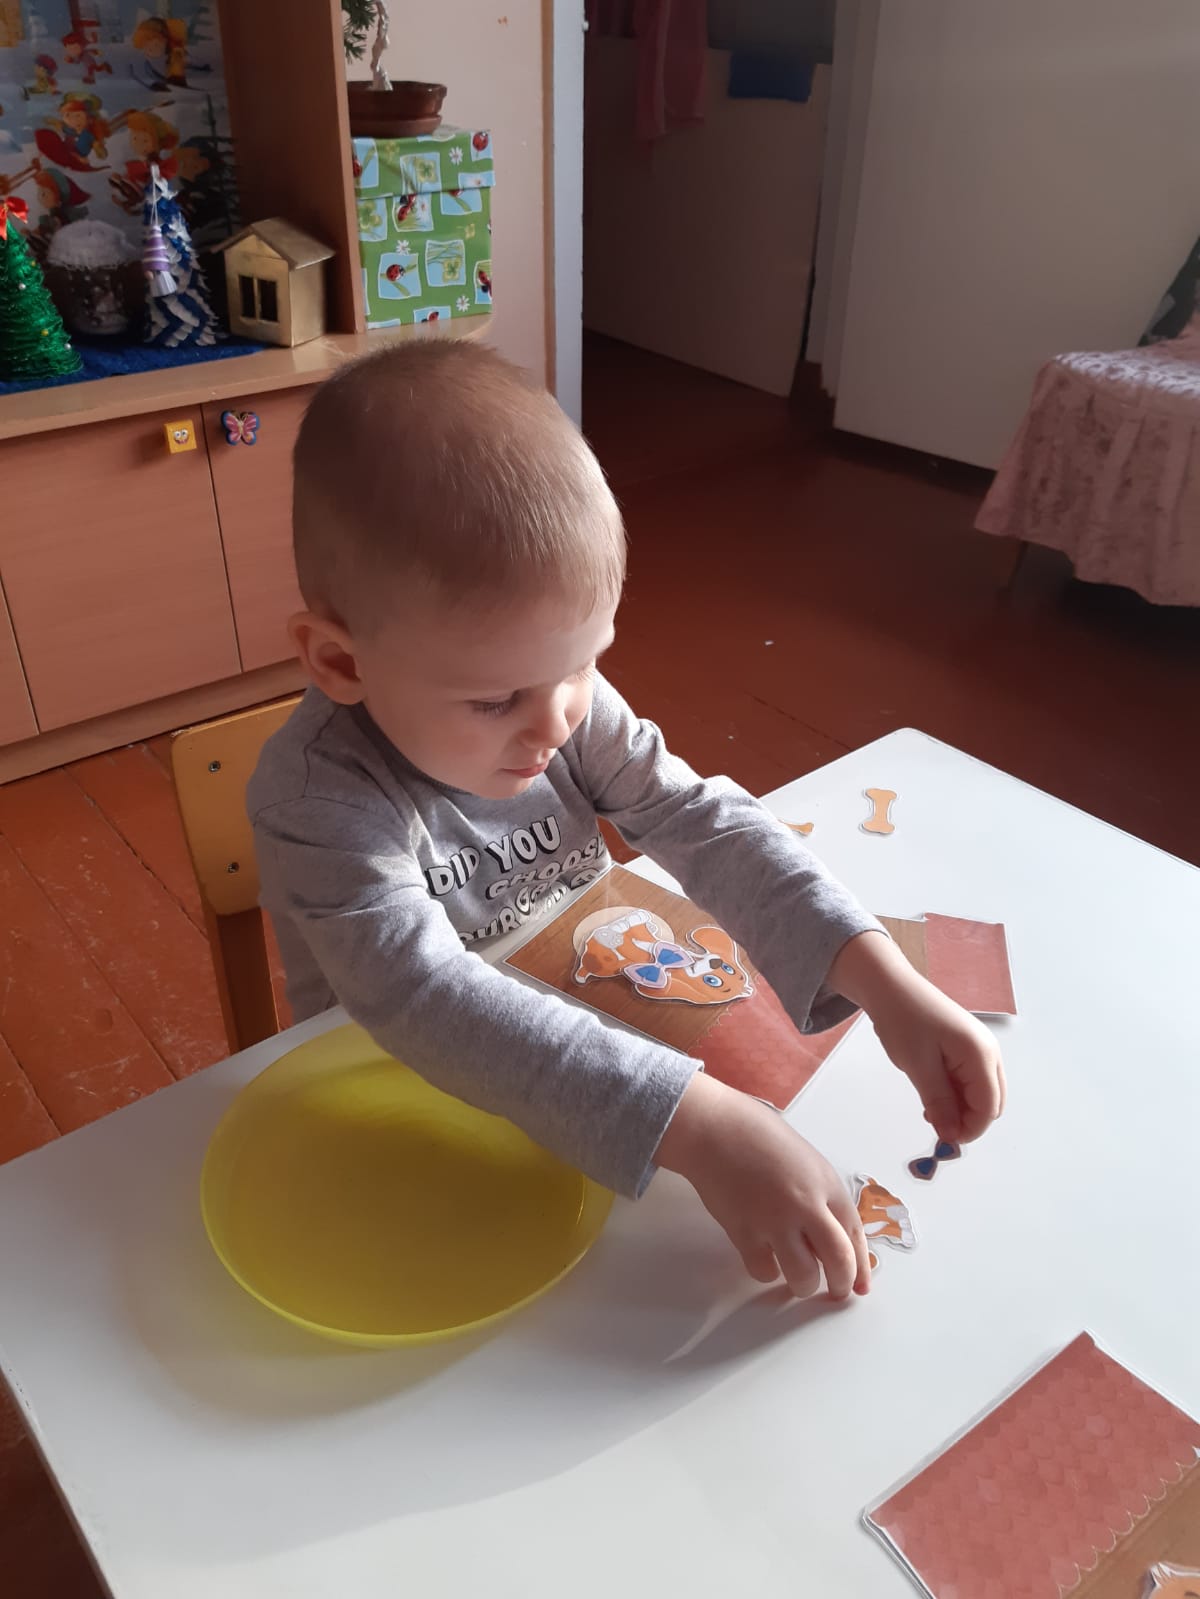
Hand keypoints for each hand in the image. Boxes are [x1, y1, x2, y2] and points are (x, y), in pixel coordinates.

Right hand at [656, 1073, 870, 1299]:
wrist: (717, 1129)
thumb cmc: (761, 1139)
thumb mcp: (806, 1163)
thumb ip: (822, 1198)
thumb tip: (830, 1238)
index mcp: (826, 1184)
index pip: (855, 1234)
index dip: (861, 1266)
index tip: (860, 1285)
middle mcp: (806, 1204)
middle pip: (839, 1260)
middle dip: (841, 1284)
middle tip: (836, 1292)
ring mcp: (775, 1220)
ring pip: (803, 1275)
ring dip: (804, 1285)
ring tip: (799, 1280)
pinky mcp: (744, 1232)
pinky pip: (764, 1270)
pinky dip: (768, 1271)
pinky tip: (765, 1258)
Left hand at [830, 932, 1006, 1142]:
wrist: (890, 986)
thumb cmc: (902, 1020)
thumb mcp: (918, 1066)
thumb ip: (940, 1103)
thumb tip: (951, 1137)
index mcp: (980, 1054)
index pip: (989, 1108)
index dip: (970, 1130)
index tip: (942, 1140)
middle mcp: (988, 1052)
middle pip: (991, 1103)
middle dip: (967, 1121)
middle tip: (934, 1124)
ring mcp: (979, 1048)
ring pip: (981, 1094)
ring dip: (960, 1109)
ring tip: (929, 1109)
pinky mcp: (967, 1047)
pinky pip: (970, 1080)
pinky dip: (956, 1095)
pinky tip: (933, 1096)